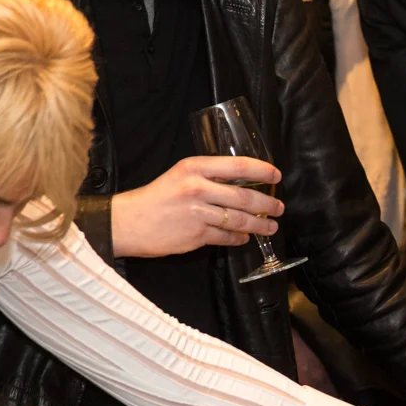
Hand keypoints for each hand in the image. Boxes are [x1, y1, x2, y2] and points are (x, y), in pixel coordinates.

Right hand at [111, 156, 284, 258]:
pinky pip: (226, 237)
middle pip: (244, 196)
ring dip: (259, 225)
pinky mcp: (196, 235)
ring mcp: (197, 213)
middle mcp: (197, 188)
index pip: (238, 166)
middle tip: (278, 207)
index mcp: (194, 167)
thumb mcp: (180, 175)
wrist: (127, 222)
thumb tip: (243, 184)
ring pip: (239, 220)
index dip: (262, 170)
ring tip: (270, 226)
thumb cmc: (156, 197)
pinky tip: (244, 238)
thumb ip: (208, 177)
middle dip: (267, 204)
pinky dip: (239, 238)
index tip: (276, 175)